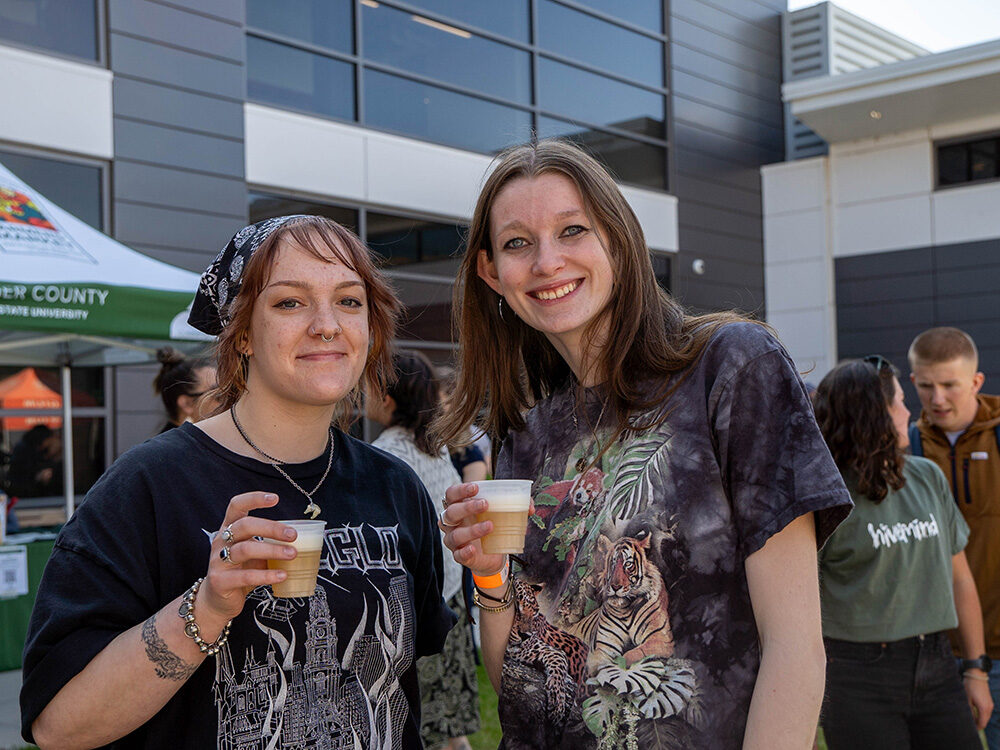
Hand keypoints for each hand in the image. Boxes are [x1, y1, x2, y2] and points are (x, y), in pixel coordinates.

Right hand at [199, 492, 297, 620]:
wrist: (217, 601)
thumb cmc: (240, 571)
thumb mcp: (254, 553)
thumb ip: (269, 543)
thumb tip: (302, 539)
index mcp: (228, 529)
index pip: (236, 506)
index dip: (254, 499)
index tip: (275, 498)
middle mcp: (220, 541)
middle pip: (244, 526)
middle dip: (271, 528)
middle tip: (293, 534)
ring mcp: (217, 561)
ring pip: (245, 549)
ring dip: (272, 550)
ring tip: (292, 554)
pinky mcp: (220, 581)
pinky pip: (245, 576)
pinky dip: (266, 575)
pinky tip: (282, 576)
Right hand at [438, 483, 532, 576]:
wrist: (492, 556)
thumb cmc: (492, 527)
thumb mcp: (502, 514)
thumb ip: (516, 506)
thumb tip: (530, 507)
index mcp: (460, 507)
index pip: (452, 494)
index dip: (460, 490)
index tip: (476, 488)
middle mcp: (453, 523)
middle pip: (451, 512)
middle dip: (467, 507)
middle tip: (486, 504)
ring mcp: (454, 540)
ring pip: (455, 534)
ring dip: (472, 529)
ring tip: (490, 526)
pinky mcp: (460, 556)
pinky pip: (458, 554)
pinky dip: (464, 551)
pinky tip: (472, 548)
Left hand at [964, 672, 993, 729]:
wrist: (977, 675)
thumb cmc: (970, 686)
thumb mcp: (967, 699)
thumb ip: (969, 710)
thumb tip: (969, 719)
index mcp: (983, 708)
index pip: (982, 723)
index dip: (977, 727)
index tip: (971, 729)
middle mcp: (989, 708)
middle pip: (985, 721)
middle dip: (979, 724)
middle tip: (970, 725)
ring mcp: (990, 704)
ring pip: (986, 716)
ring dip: (981, 719)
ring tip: (972, 719)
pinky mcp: (990, 701)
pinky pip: (987, 712)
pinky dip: (982, 714)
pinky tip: (975, 713)